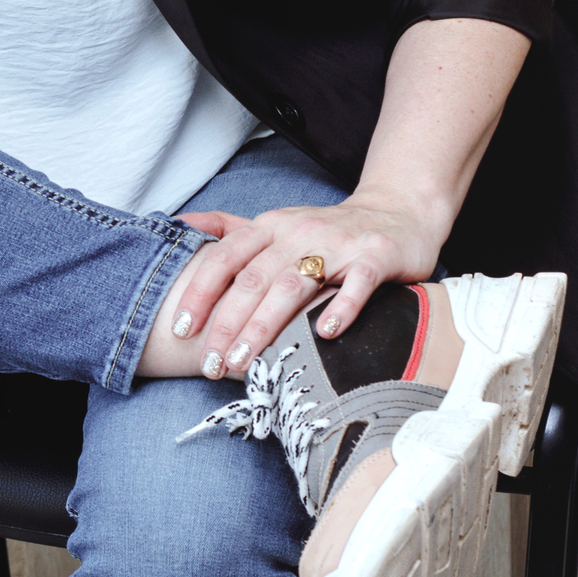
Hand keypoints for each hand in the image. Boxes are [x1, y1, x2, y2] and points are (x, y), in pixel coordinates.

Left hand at [173, 193, 443, 377]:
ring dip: (266, 324)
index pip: (225, 256)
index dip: (200, 291)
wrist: (397, 213)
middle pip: (255, 277)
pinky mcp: (376, 256)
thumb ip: (229, 228)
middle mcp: (298, 232)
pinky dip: (342, 308)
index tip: (180, 327)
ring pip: (295, 284)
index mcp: (270, 227)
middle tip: (210, 363)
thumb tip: (180, 224)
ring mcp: (338, 244)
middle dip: (227, 322)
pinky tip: (326, 335)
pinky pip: (358, 283)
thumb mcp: (276, 223)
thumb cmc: (327, 230)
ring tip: (245, 360)